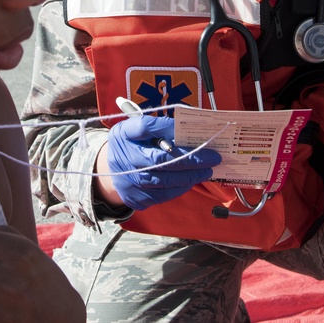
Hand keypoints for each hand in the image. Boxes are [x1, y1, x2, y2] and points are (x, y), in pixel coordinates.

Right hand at [107, 115, 221, 210]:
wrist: (110, 171)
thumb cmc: (133, 145)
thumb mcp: (138, 130)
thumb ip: (159, 128)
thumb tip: (191, 130)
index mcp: (124, 134)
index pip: (145, 127)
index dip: (167, 127)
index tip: (190, 127)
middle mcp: (124, 157)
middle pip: (160, 159)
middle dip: (191, 158)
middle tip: (212, 157)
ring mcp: (129, 180)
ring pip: (165, 180)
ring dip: (191, 175)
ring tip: (207, 169)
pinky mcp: (136, 197)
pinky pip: (163, 194)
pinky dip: (181, 187)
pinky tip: (192, 180)